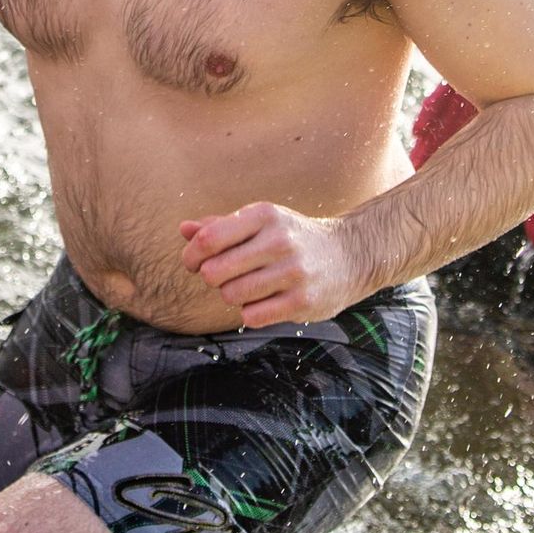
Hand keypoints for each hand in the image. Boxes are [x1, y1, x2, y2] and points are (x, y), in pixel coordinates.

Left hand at [179, 203, 361, 328]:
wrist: (351, 255)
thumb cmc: (293, 237)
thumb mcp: (261, 222)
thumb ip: (220, 226)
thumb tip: (183, 230)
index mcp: (264, 215)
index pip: (208, 239)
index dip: (192, 256)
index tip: (196, 263)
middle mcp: (279, 240)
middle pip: (215, 272)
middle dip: (213, 278)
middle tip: (228, 276)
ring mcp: (293, 272)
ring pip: (231, 296)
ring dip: (233, 296)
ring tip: (250, 287)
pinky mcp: (302, 301)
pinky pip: (251, 317)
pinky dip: (250, 313)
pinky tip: (265, 302)